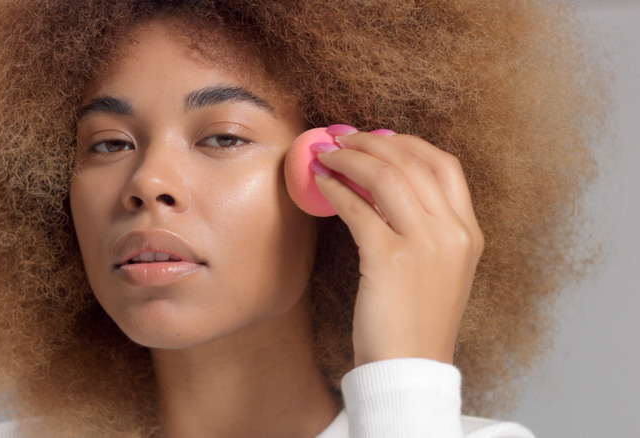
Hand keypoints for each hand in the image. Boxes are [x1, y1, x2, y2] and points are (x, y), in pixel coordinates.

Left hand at [312, 128, 483, 365]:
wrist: (409, 368)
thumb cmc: (414, 321)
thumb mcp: (437, 269)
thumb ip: (421, 228)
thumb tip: (375, 186)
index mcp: (468, 233)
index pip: (444, 165)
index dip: (407, 143)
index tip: (377, 138)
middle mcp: (453, 232)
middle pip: (411, 161)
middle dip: (371, 141)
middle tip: (341, 138)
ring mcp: (425, 244)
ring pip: (384, 175)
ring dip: (349, 158)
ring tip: (325, 154)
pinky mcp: (390, 259)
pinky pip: (357, 208)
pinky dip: (334, 189)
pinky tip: (319, 184)